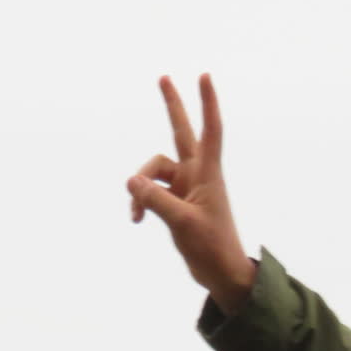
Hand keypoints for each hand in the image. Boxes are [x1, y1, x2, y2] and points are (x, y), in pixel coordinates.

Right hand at [127, 74, 256, 313]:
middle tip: (163, 77)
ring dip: (139, 188)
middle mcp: (196, 174)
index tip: (204, 77)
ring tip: (135, 212)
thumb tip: (131, 180)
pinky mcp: (174, 201)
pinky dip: (140, 202)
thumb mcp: (183, 224)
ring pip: (152, 171)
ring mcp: (185, 186)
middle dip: (173, 106)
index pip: (210, 131)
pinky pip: (148, 191)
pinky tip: (135, 219)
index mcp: (208, 174)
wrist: (220, 273)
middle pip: (181, 132)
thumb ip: (156, 200)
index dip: (207, 104)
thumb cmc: (212, 248)